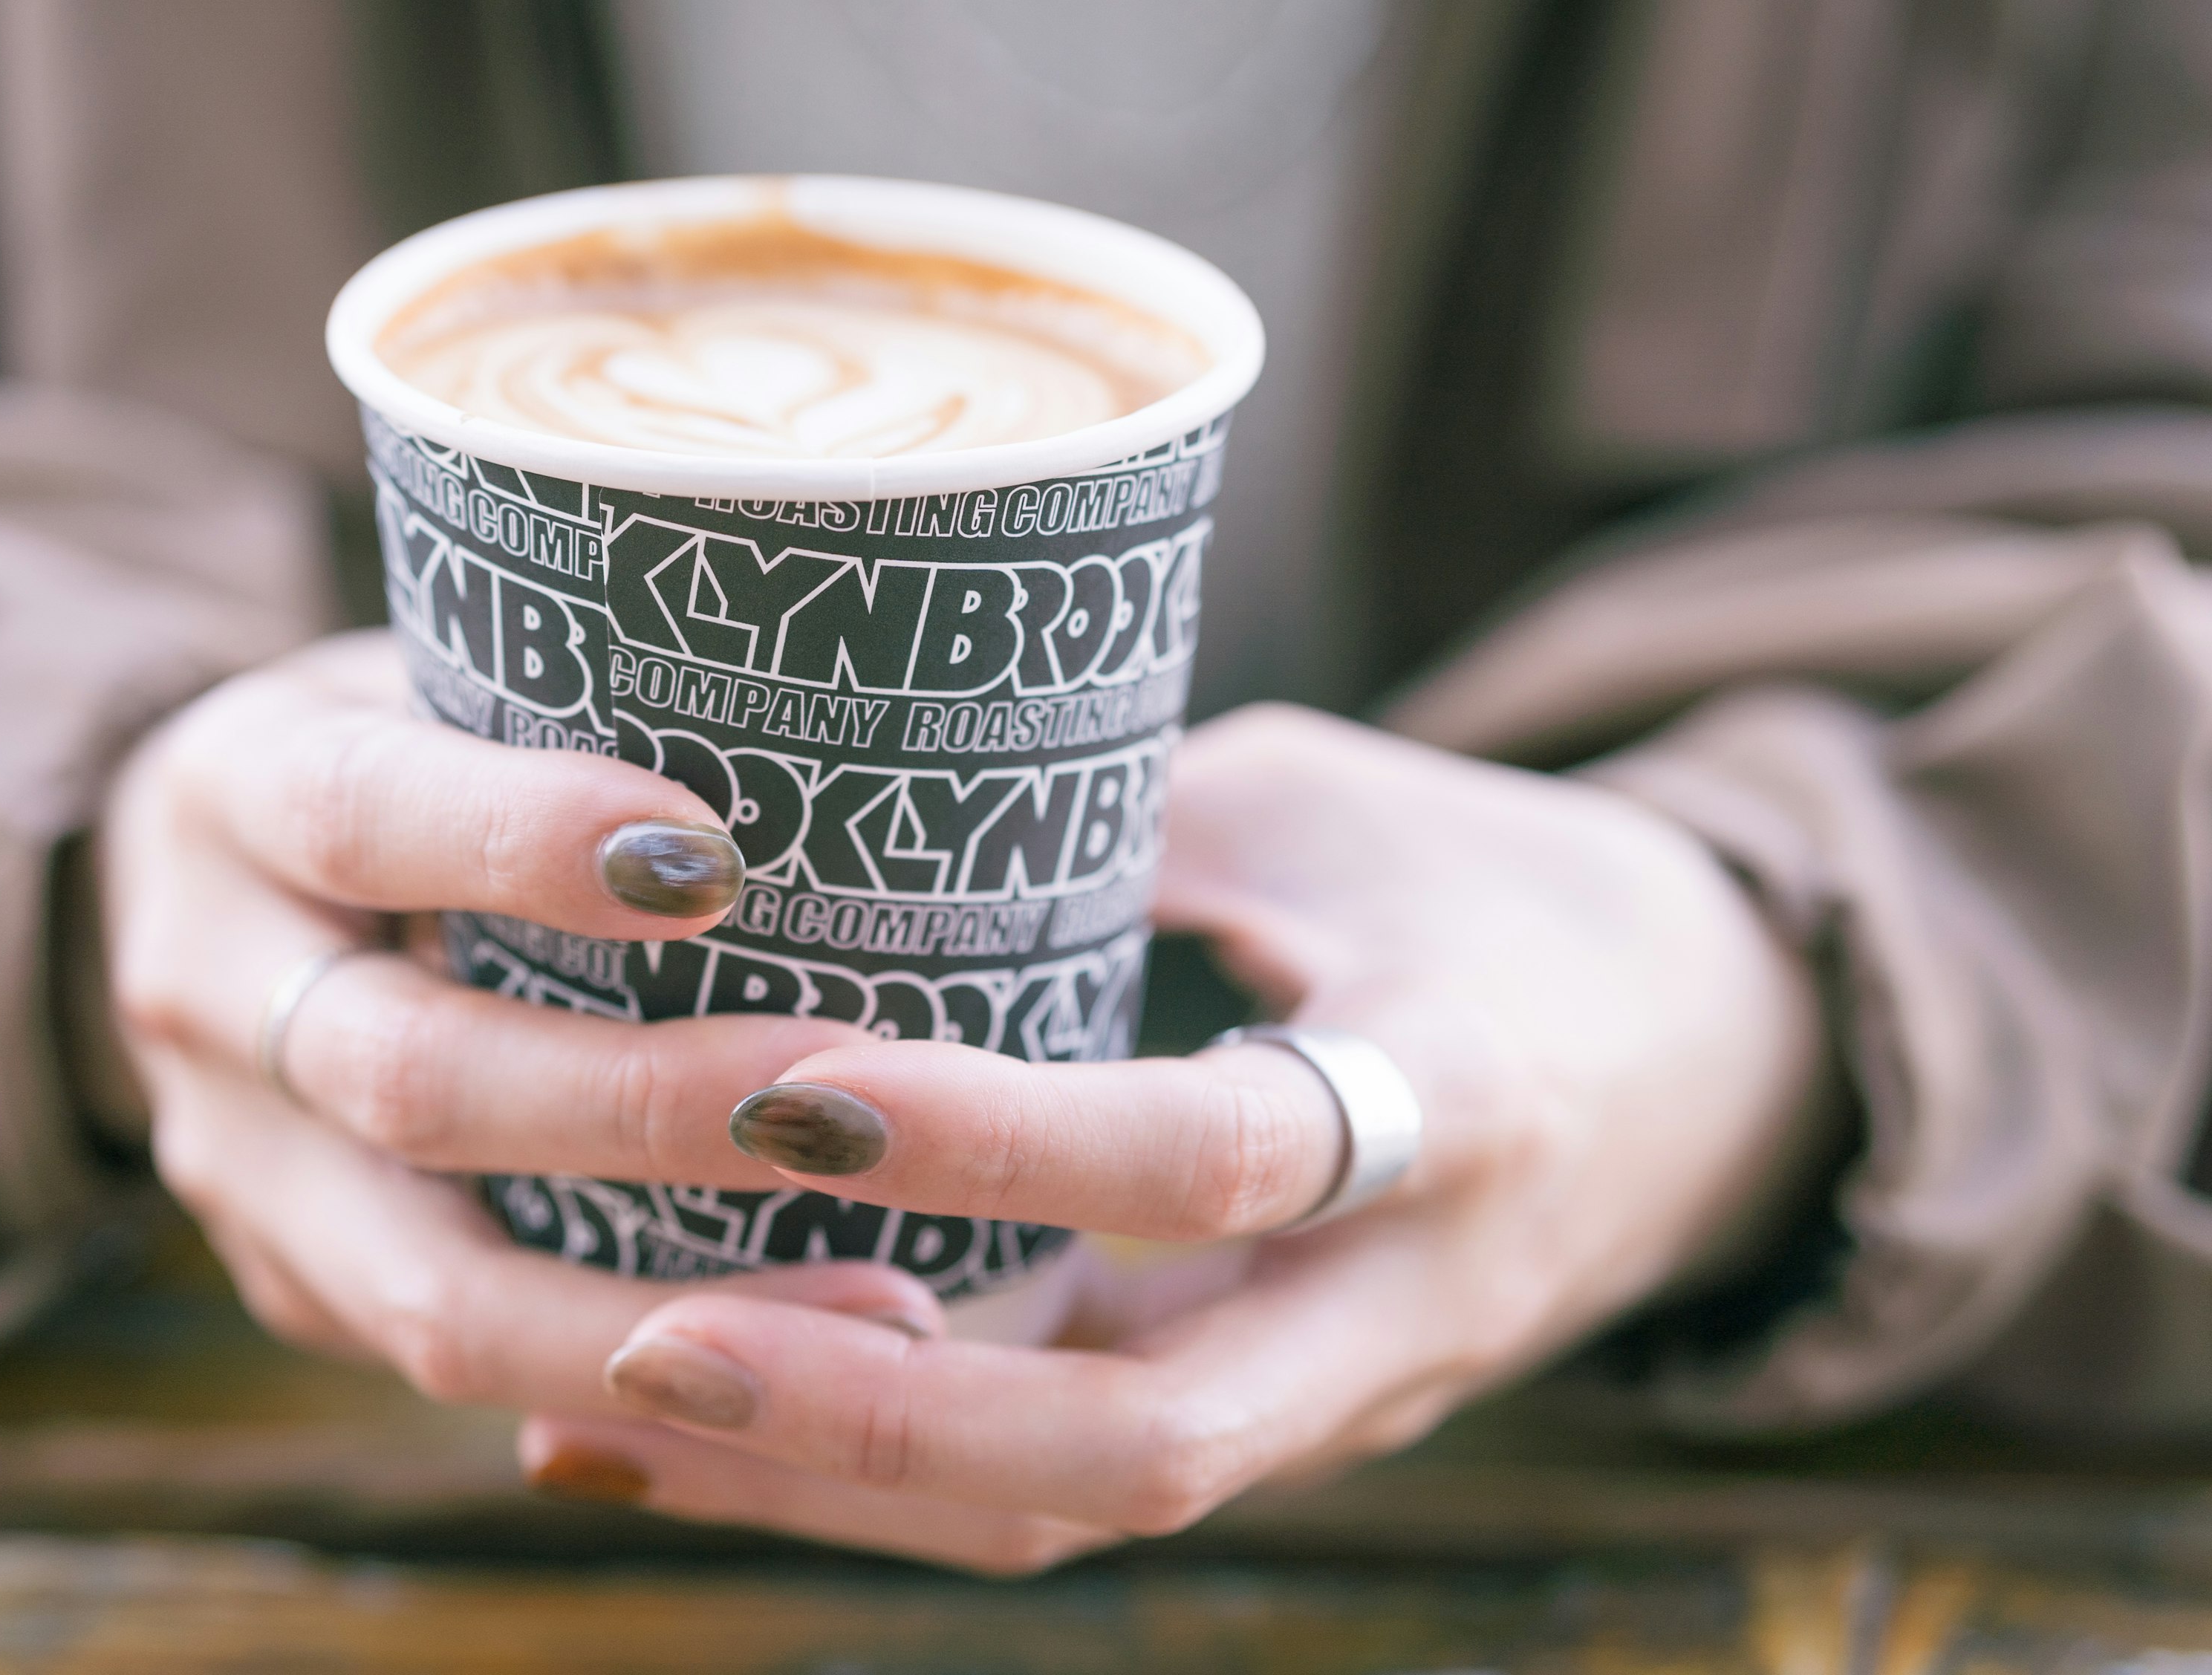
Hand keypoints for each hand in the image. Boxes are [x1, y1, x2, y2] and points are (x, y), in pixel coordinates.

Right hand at [96, 629, 938, 1414]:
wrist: (230, 873)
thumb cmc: (420, 735)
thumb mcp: (450, 666)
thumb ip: (585, 694)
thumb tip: (863, 721)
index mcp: (233, 791)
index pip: (360, 815)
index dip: (522, 841)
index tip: (715, 858)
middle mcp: (201, 987)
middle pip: (408, 1080)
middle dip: (640, 1106)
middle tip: (845, 1106)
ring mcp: (232, 1163)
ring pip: (427, 1290)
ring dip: (663, 1307)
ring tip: (883, 1305)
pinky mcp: (291, 1282)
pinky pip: (462, 1363)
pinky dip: (640, 1383)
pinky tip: (805, 1374)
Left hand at [520, 704, 1826, 1570]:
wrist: (1711, 1068)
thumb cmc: (1496, 890)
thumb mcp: (1327, 807)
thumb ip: (1112, 823)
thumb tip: (829, 814)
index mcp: (1451, 1105)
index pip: (1211, 1162)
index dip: (1001, 1144)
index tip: (786, 1082)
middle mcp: (1398, 1305)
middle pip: (1146, 1444)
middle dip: (883, 1417)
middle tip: (642, 1346)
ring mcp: (1336, 1399)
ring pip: (1084, 1509)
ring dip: (844, 1489)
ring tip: (605, 1417)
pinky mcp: (1272, 1422)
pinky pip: (1071, 1486)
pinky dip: (882, 1478)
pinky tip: (685, 1443)